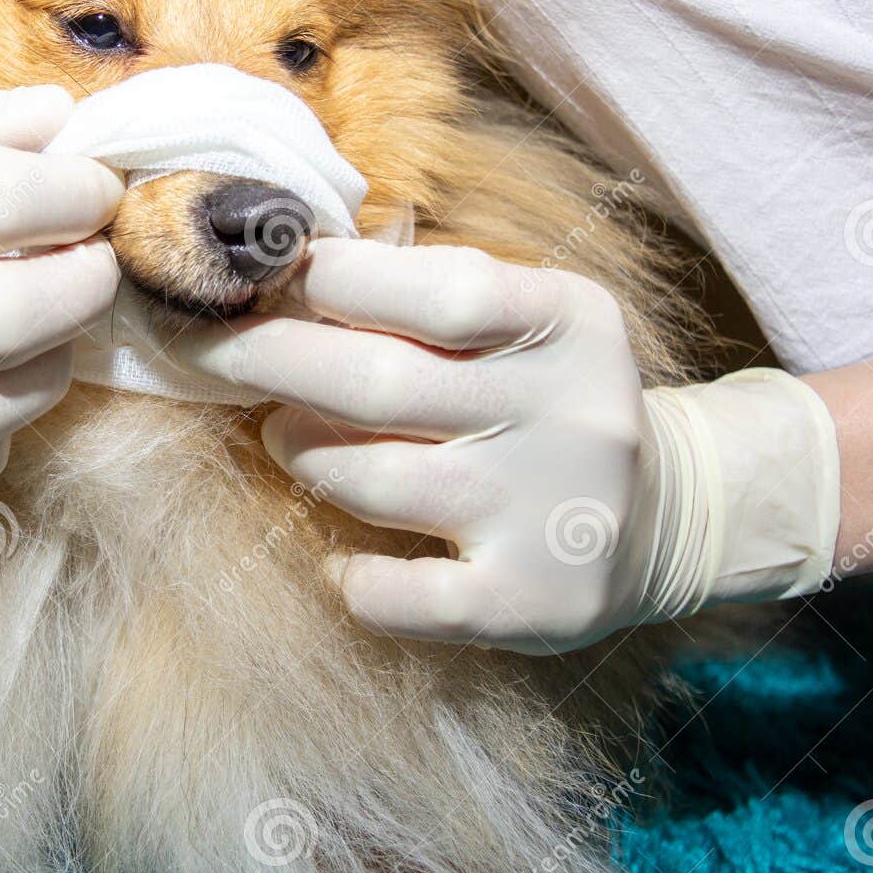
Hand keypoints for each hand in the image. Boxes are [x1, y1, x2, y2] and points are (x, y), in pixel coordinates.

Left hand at [166, 239, 838, 652]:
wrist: (665, 517)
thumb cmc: (546, 398)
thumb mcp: (523, 322)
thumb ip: (428, 291)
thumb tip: (285, 270)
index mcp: (569, 322)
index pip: (436, 288)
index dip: (330, 282)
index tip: (261, 277)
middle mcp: (571, 413)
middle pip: (382, 383)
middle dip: (267, 359)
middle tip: (208, 350)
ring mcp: (554, 513)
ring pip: (377, 481)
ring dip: (302, 453)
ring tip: (282, 436)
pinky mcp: (533, 602)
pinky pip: (401, 594)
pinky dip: (350, 576)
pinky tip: (339, 558)